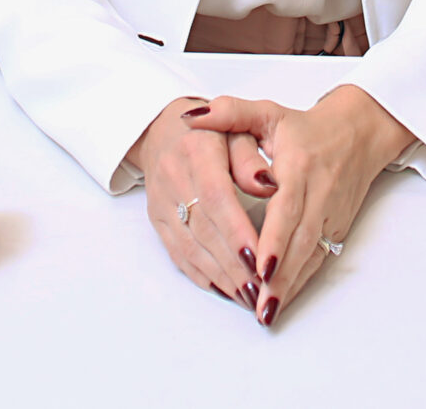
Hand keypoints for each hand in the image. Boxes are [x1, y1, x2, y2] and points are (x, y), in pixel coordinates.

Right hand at [125, 97, 266, 312]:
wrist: (163, 129)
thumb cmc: (213, 131)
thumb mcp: (238, 129)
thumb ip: (251, 158)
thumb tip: (268, 186)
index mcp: (196, 150)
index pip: (216, 197)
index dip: (236, 230)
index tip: (259, 257)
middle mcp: (173, 177)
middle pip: (204, 228)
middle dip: (233, 263)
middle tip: (262, 289)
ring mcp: (162, 202)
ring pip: (191, 247)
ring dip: (221, 276)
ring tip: (249, 297)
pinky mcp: (157, 219)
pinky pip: (178, 253)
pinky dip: (203, 275)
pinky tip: (226, 289)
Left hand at [188, 86, 414, 326]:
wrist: (357, 133)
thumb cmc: (305, 126)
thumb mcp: (267, 112)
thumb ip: (229, 113)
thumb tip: (192, 118)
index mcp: (299, 165)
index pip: (287, 207)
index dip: (274, 238)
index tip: (259, 265)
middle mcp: (319, 193)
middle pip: (300, 240)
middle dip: (280, 275)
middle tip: (259, 303)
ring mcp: (330, 214)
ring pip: (310, 255)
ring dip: (290, 285)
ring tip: (266, 312)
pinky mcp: (336, 228)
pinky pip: (317, 259)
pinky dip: (299, 282)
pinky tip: (281, 300)